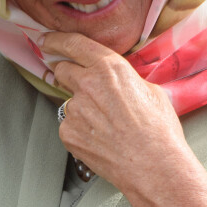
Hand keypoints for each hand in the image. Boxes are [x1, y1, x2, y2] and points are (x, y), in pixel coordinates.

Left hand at [43, 30, 206, 206]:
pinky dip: (79, 129)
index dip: (57, 40)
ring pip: (69, 101)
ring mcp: (74, 109)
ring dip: (81, 108)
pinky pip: (68, 124)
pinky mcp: (68, 132)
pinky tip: (100, 139)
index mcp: (110, 68)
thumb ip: (126, 80)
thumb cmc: (159, 131)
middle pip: (63, 70)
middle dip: (67, 74)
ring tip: (106, 126)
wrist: (154, 167)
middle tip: (82, 86)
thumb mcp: (151, 91)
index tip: (47, 40)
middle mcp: (87, 84)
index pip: (74, 44)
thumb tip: (118, 81)